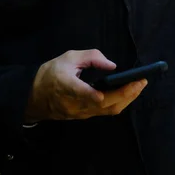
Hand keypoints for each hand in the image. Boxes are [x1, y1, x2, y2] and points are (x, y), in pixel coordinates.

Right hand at [24, 49, 147, 121]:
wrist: (34, 96)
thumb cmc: (51, 73)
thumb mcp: (68, 58)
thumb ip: (90, 58)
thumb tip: (112, 65)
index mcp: (65, 86)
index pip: (78, 93)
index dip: (90, 95)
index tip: (101, 95)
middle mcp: (74, 103)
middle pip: (103, 104)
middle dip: (125, 93)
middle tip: (141, 81)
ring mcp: (81, 113)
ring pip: (108, 110)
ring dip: (127, 98)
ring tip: (139, 85)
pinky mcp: (85, 116)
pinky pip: (106, 112)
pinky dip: (120, 102)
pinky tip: (129, 92)